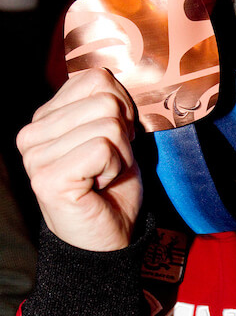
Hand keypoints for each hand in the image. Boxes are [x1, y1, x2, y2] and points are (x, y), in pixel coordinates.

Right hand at [17, 69, 142, 250]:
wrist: (111, 236)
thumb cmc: (113, 185)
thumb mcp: (115, 133)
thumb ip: (108, 102)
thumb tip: (114, 79)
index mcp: (45, 117)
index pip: (97, 79)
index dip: (122, 109)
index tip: (114, 142)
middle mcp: (31, 134)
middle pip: (106, 100)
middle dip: (123, 134)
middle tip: (109, 164)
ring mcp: (35, 157)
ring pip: (108, 124)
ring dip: (120, 154)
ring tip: (104, 175)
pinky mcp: (47, 178)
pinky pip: (103, 148)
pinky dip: (115, 167)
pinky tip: (99, 186)